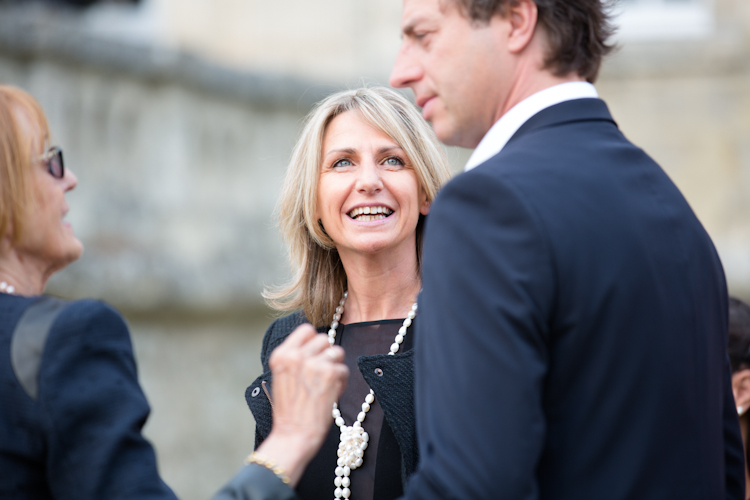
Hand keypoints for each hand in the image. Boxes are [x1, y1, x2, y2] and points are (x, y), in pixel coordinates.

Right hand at [254, 324, 347, 485]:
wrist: (293, 435)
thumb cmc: (289, 410)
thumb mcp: (282, 377)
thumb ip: (295, 357)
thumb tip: (318, 342)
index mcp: (281, 355)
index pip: (306, 329)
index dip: (314, 341)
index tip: (315, 354)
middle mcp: (297, 355)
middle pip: (325, 339)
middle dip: (327, 355)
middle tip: (322, 373)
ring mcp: (314, 363)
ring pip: (337, 352)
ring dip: (335, 367)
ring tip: (326, 384)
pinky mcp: (330, 374)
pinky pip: (344, 369)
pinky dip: (341, 382)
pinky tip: (330, 394)